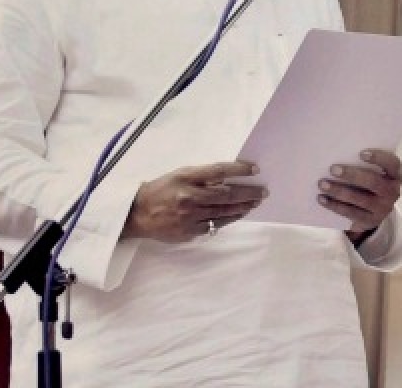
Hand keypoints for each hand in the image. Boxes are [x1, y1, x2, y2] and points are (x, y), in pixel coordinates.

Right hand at [123, 162, 265, 241]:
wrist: (137, 215)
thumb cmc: (161, 190)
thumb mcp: (179, 175)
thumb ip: (203, 175)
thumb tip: (230, 176)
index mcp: (186, 178)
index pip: (219, 171)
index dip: (239, 170)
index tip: (255, 170)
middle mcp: (189, 198)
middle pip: (227, 195)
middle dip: (249, 193)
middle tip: (263, 192)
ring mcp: (191, 217)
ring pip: (225, 212)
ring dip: (243, 207)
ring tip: (255, 203)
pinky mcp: (190, 232)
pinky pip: (216, 225)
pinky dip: (230, 218)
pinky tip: (238, 214)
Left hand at [318, 150, 401, 242]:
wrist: (375, 211)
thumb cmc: (372, 182)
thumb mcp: (376, 172)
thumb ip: (366, 163)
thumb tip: (341, 152)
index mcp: (396, 175)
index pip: (392, 164)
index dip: (379, 158)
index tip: (361, 153)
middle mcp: (393, 192)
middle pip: (374, 182)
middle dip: (352, 175)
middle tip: (333, 169)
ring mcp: (383, 209)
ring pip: (360, 199)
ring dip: (339, 191)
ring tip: (322, 184)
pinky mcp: (370, 221)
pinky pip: (351, 213)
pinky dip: (334, 205)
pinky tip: (322, 199)